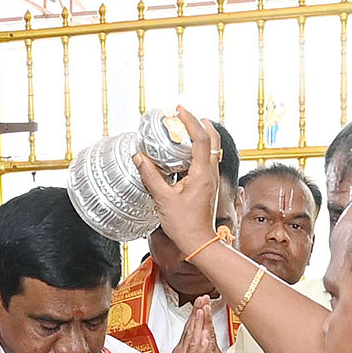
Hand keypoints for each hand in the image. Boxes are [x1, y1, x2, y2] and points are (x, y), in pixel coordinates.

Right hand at [134, 107, 222, 255]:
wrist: (198, 242)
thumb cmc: (183, 224)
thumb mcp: (162, 199)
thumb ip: (150, 176)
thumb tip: (139, 157)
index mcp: (202, 174)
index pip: (201, 139)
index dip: (191, 121)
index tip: (179, 110)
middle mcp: (210, 173)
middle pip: (212, 140)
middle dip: (200, 123)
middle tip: (184, 114)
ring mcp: (211, 179)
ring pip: (212, 149)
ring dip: (201, 135)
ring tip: (184, 128)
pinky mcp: (208, 185)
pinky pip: (206, 160)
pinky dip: (198, 149)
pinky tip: (183, 152)